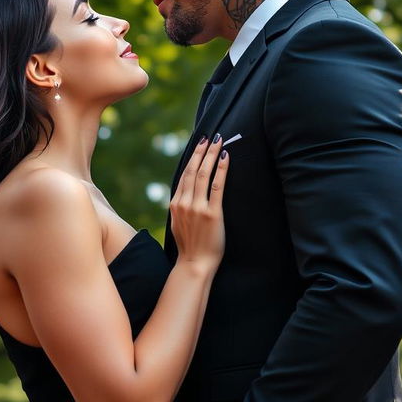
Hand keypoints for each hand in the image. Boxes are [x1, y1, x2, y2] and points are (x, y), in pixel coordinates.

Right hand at [170, 135, 228, 273]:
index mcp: (175, 204)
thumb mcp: (178, 223)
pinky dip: (221, 170)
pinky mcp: (212, 213)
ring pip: (203, 174)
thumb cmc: (189, 246)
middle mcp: (184, 203)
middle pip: (193, 170)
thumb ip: (181, 207)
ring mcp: (197, 207)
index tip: (199, 145)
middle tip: (210, 137)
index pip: (184, 174)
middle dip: (202, 151)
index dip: (192, 158)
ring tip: (219, 142)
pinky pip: (217, 186)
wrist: (194, 264)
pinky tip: (226, 158)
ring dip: (211, 155)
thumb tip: (186, 194)